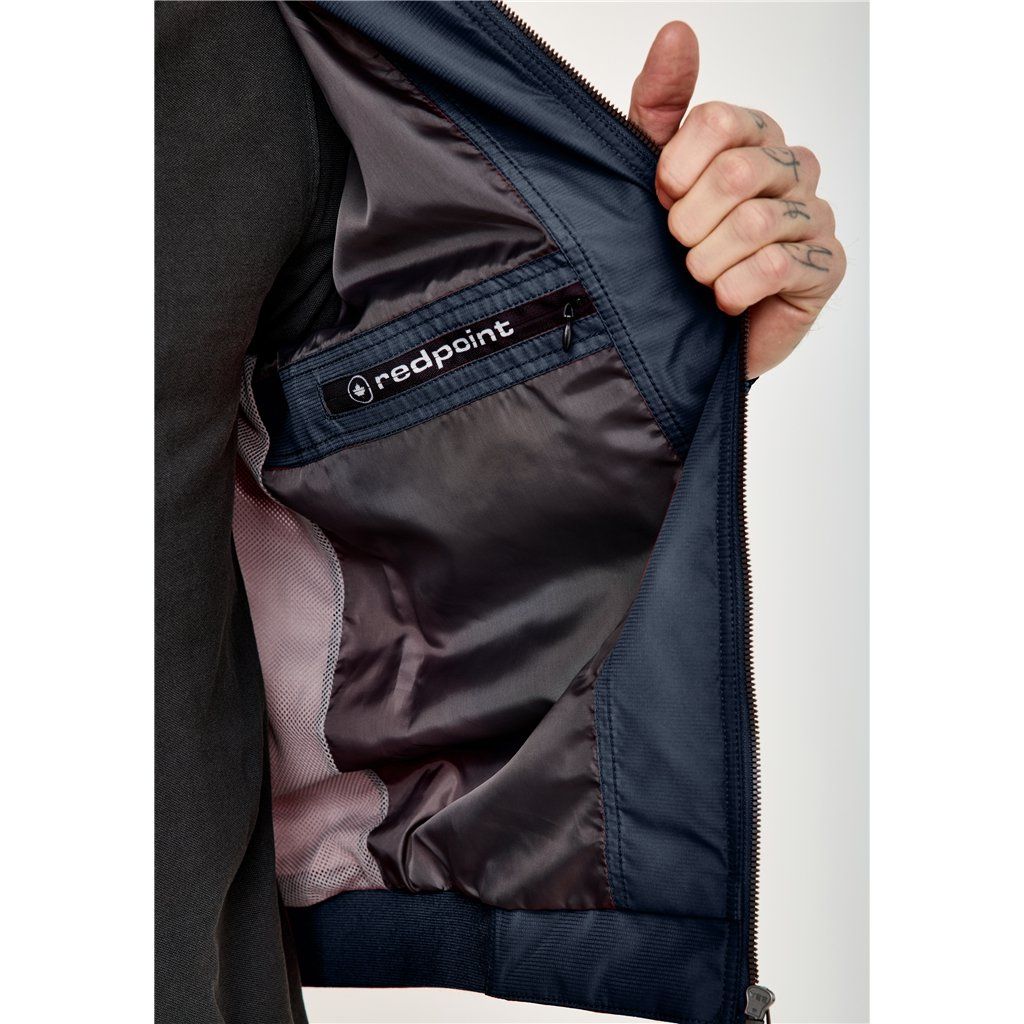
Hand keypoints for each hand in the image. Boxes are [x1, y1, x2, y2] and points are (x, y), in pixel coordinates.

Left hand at [629, 23, 845, 377]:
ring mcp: (816, 217)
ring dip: (707, 261)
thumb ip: (660, 105)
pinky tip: (726, 300)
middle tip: (680, 245)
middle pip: (737, 173)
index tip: (662, 197)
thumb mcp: (653, 176)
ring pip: (754, 224)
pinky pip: (778, 265)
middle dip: (689, 222)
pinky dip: (735, 289)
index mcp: (755, 138)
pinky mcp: (827, 268)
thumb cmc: (675, 250)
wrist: (689, 334)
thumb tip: (677, 31)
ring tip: (700, 277)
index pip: (720, 121)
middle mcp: (792, 169)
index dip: (677, 167)